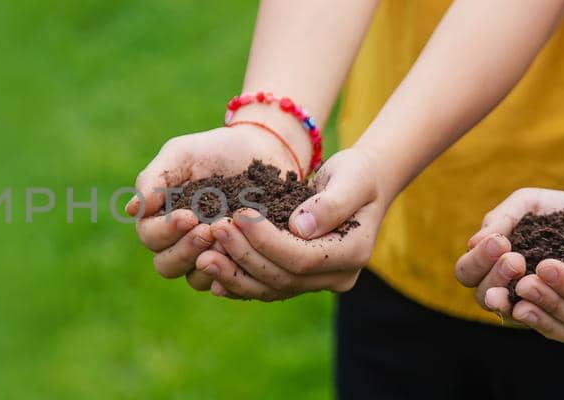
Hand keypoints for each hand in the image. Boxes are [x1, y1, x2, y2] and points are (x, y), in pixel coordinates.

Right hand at [127, 124, 310, 291]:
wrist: (260, 150)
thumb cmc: (214, 151)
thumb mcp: (182, 154)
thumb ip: (155, 178)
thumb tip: (132, 210)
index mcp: (161, 219)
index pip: (150, 237)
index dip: (166, 231)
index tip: (189, 216)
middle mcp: (180, 243)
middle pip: (167, 265)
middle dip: (186, 249)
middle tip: (209, 229)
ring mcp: (209, 256)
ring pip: (195, 279)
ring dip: (209, 262)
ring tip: (229, 238)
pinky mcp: (237, 262)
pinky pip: (229, 283)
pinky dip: (233, 272)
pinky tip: (245, 254)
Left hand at [194, 148, 387, 300]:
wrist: (361, 185)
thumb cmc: (358, 175)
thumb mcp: (353, 178)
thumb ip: (331, 203)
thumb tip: (299, 227)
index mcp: (353, 254)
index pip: (302, 258)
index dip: (267, 241)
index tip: (239, 216)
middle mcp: (336, 276)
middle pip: (282, 277)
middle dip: (244, 256)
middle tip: (214, 231)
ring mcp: (317, 282)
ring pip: (270, 288)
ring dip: (233, 274)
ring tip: (202, 256)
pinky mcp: (298, 278)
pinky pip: (265, 287)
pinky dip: (237, 281)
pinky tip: (210, 272)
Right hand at [454, 188, 563, 323]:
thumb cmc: (561, 212)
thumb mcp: (529, 204)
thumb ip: (502, 217)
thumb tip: (474, 242)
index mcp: (490, 262)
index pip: (468, 271)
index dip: (478, 260)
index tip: (500, 243)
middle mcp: (504, 287)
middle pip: (480, 293)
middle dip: (493, 276)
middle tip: (515, 259)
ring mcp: (528, 304)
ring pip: (505, 311)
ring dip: (511, 293)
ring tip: (526, 272)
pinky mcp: (554, 315)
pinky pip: (540, 320)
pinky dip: (539, 308)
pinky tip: (548, 293)